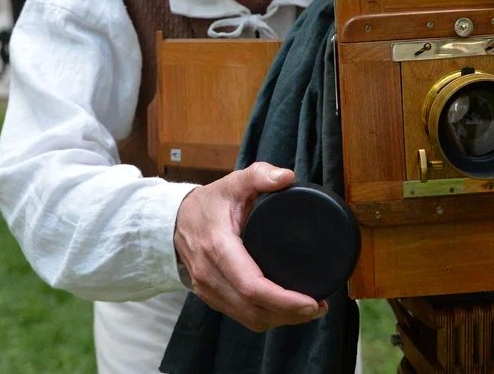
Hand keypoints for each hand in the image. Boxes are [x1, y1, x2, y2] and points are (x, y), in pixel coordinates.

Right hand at [173, 162, 327, 331]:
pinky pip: (241, 316)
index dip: (283, 300)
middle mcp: (210, 274)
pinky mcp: (211, 297)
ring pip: (248, 318)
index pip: (251, 286)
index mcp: (218, 247)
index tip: (310, 301)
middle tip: (319, 307)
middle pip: (253, 309)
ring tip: (309, 311)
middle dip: (289, 314)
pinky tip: (286, 311)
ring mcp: (209, 290)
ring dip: (280, 320)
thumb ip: (259, 175)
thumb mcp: (233, 182)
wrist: (174, 220)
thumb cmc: (208, 203)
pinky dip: (266, 317)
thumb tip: (287, 177)